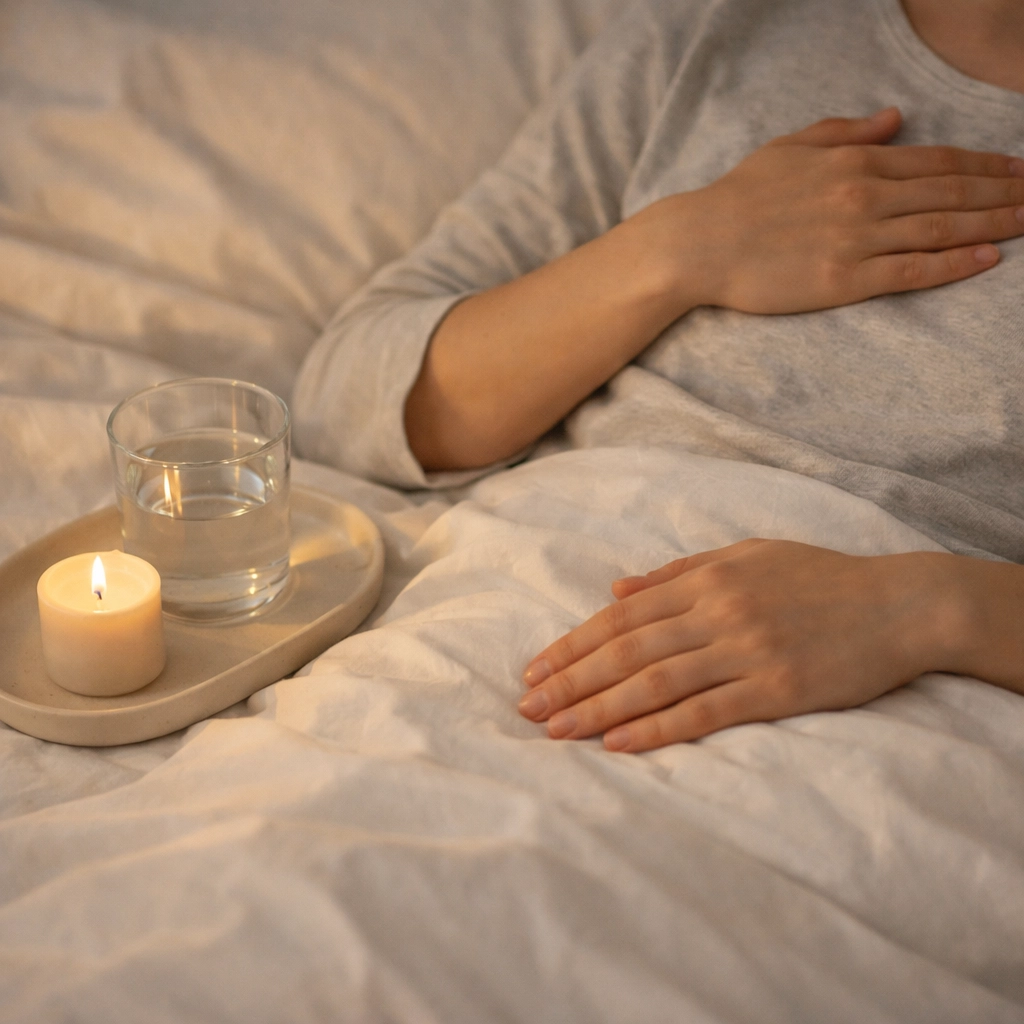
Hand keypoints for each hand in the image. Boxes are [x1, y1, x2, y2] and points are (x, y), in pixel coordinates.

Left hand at [518, 540, 953, 751]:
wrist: (899, 605)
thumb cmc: (817, 577)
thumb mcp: (746, 556)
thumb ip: (678, 573)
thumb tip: (615, 589)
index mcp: (708, 578)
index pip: (623, 615)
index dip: (574, 643)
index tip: (536, 668)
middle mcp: (719, 612)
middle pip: (628, 650)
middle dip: (572, 680)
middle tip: (528, 706)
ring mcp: (748, 651)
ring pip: (656, 683)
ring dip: (600, 709)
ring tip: (557, 731)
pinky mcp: (777, 690)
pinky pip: (705, 712)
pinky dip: (657, 729)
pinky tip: (618, 744)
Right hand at [643, 107, 1023, 314]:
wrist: (698, 243)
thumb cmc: (738, 195)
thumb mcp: (791, 146)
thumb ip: (847, 131)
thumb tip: (894, 119)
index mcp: (855, 161)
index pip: (937, 161)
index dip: (985, 165)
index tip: (1018, 170)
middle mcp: (865, 196)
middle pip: (951, 192)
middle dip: (1003, 193)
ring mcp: (857, 239)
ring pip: (941, 228)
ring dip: (992, 224)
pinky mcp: (844, 281)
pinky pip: (911, 271)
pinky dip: (953, 264)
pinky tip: (986, 259)